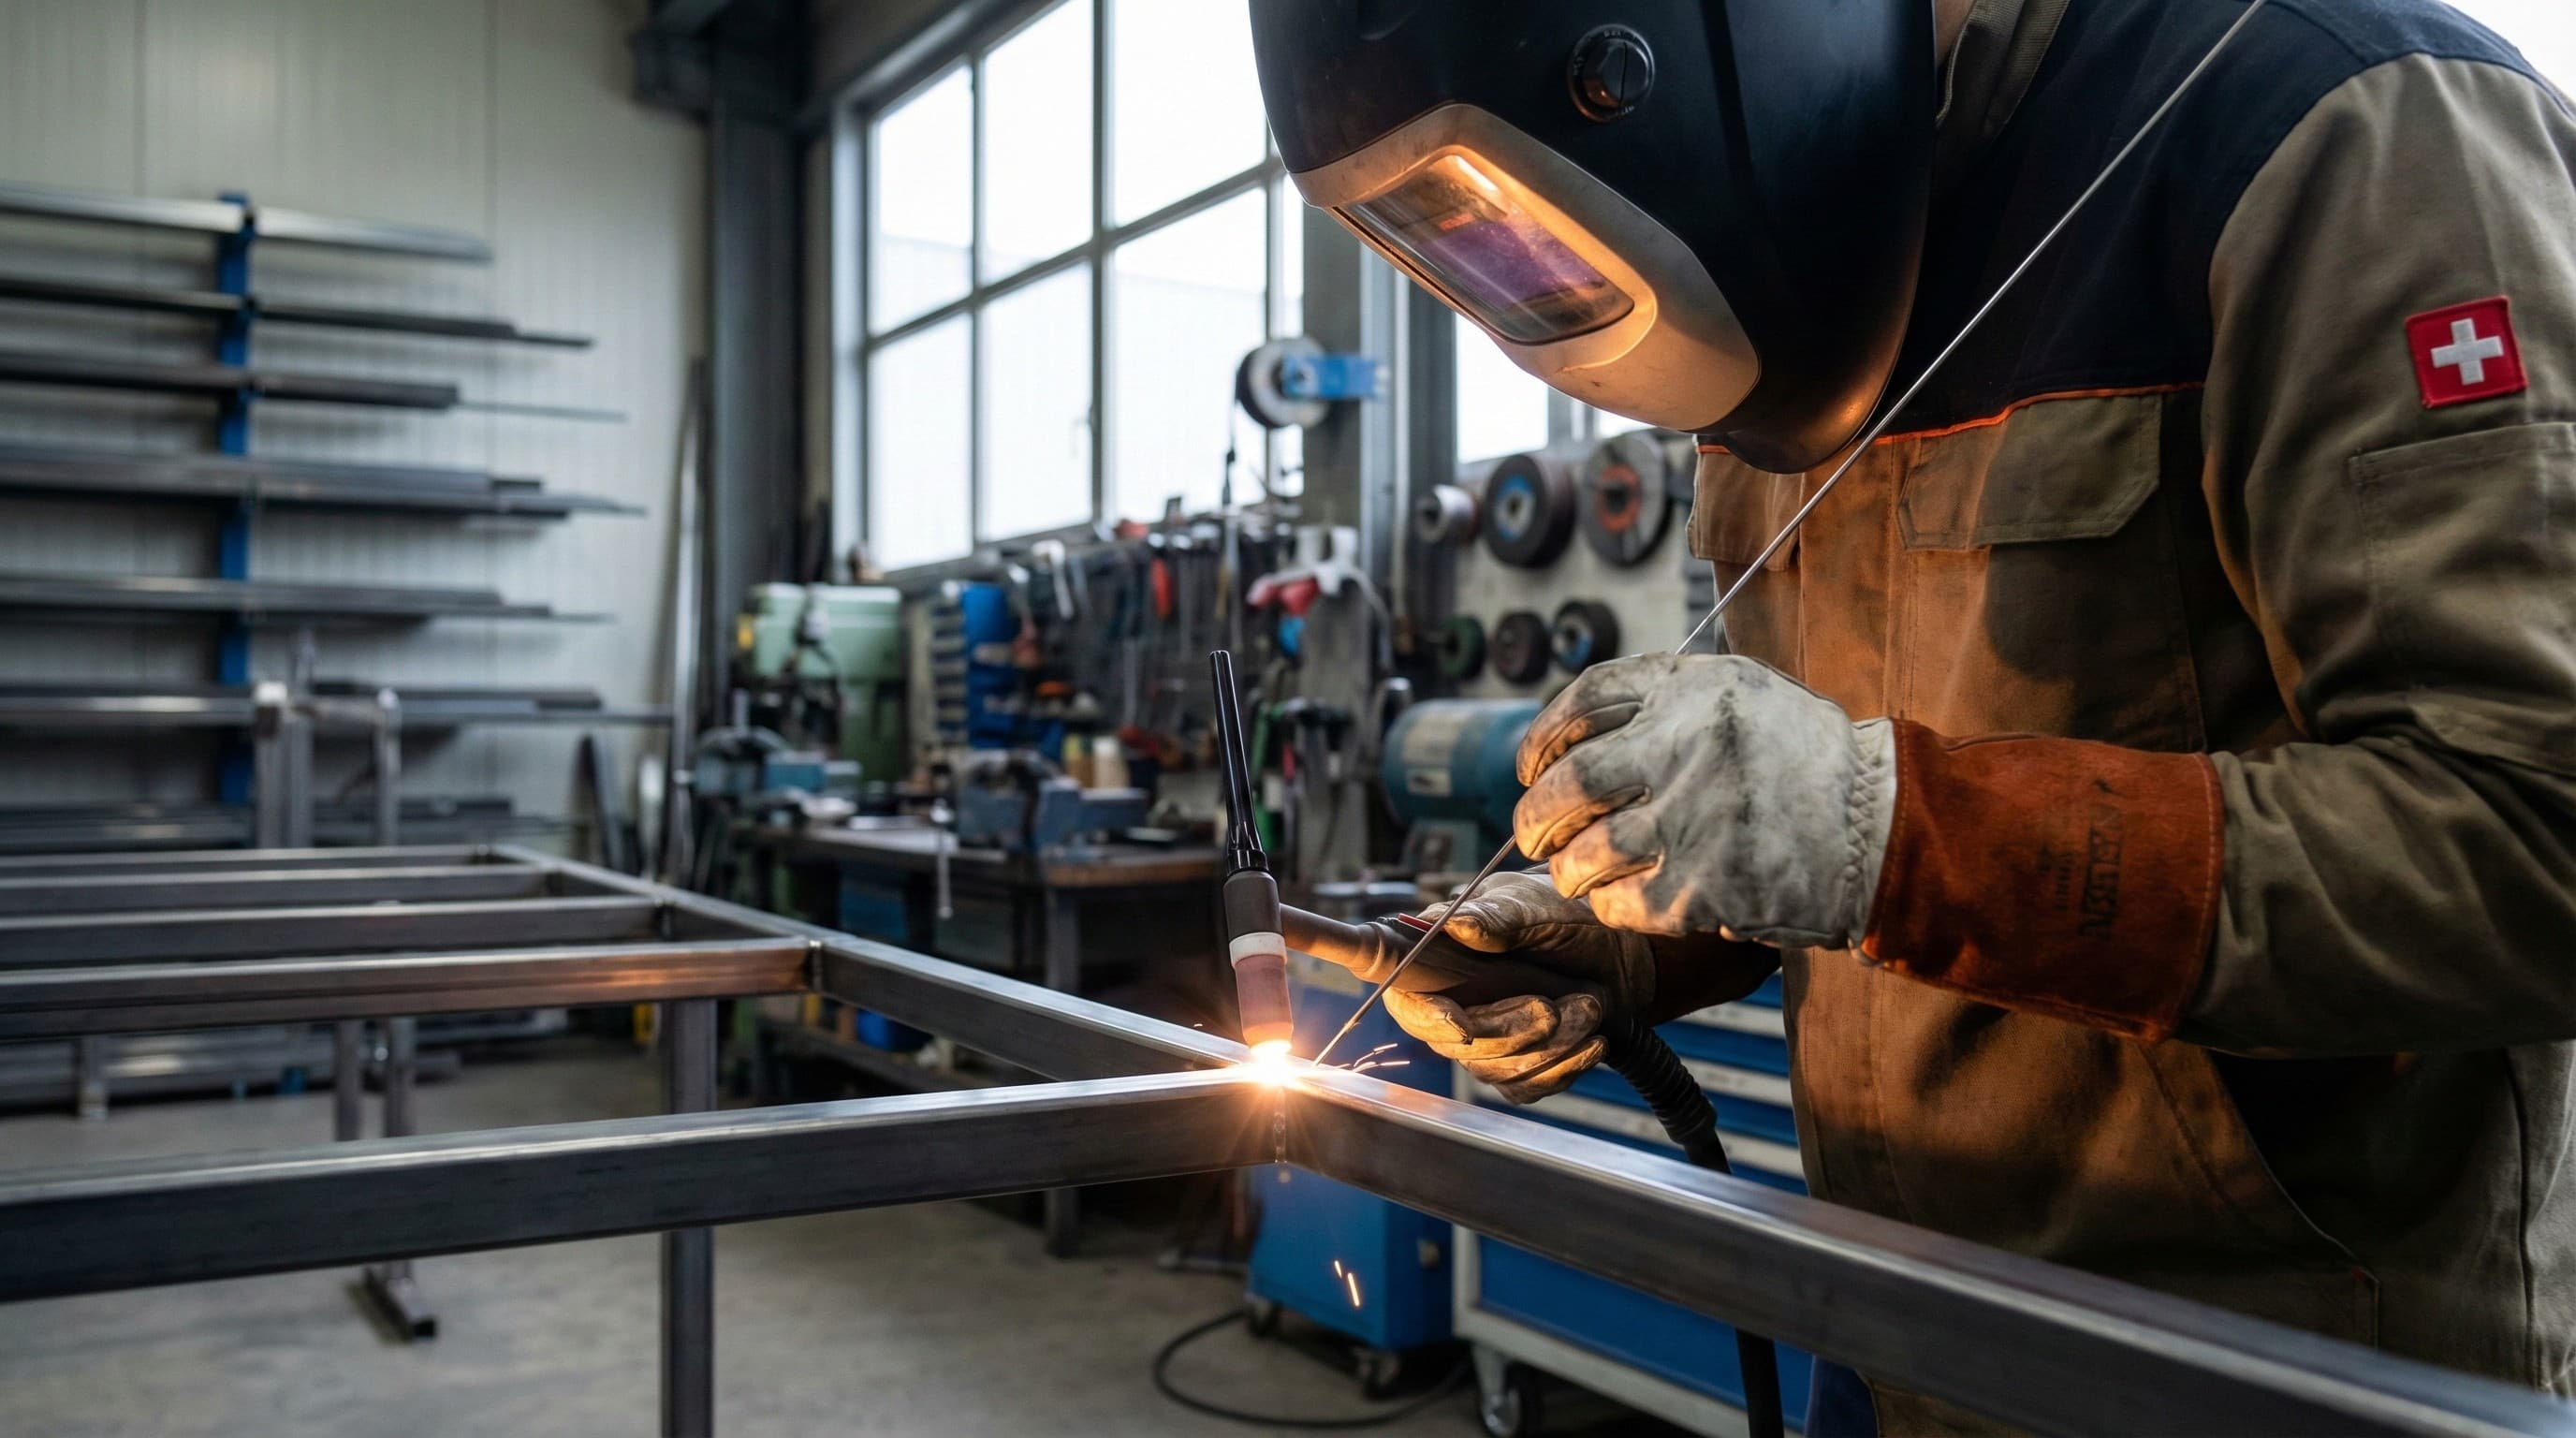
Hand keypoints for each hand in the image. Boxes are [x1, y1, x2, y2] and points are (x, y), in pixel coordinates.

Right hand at [1283, 873, 1646, 1100]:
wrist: (1626, 963)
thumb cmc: (1568, 923)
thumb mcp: (1536, 903)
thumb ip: (1498, 915)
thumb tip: (1461, 926)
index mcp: (1421, 952)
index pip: (1349, 950)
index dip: (1303, 940)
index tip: (1271, 925)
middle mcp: (1432, 1001)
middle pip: (1444, 1034)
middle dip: (1507, 1026)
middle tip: (1556, 1002)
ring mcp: (1468, 1042)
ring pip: (1490, 1066)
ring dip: (1551, 1043)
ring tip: (1587, 1005)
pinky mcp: (1506, 1075)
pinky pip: (1521, 1089)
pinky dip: (1564, 1065)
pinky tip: (1591, 1035)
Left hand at [1514, 654, 1896, 947]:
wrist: (1881, 827)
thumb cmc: (1805, 761)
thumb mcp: (1745, 693)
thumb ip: (1667, 699)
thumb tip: (1573, 739)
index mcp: (1693, 687)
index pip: (1586, 699)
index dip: (1544, 737)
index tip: (1531, 766)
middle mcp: (1686, 744)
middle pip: (1570, 782)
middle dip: (1536, 815)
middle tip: (1532, 833)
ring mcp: (1693, 819)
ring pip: (1585, 852)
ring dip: (1568, 869)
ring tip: (1573, 873)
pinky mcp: (1703, 886)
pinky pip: (1622, 904)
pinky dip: (1608, 905)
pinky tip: (1618, 899)